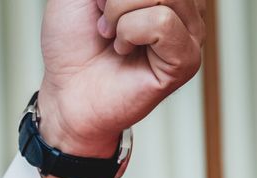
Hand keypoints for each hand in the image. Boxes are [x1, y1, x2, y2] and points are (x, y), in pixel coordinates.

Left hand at [39, 0, 205, 157]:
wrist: (65, 89)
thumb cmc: (73, 41)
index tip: (100, 4)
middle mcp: (186, 6)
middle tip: (103, 20)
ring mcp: (190, 33)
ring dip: (120, 14)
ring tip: (111, 36)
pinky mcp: (186, 61)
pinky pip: (163, 23)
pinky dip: (131, 33)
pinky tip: (123, 50)